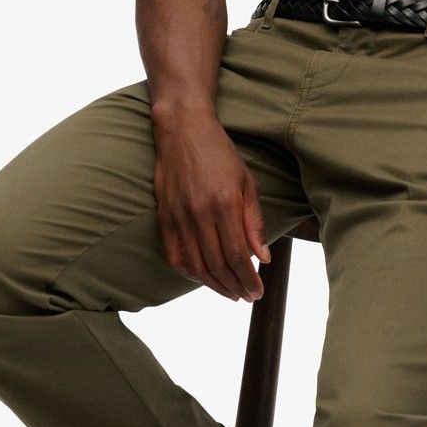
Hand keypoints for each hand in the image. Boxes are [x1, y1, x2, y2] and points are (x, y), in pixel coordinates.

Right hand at [151, 103, 270, 301]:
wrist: (183, 129)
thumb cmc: (220, 153)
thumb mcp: (247, 182)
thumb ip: (254, 222)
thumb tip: (263, 258)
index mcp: (224, 203)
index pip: (238, 255)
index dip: (248, 278)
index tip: (258, 291)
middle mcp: (199, 213)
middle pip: (218, 264)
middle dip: (235, 286)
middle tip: (248, 296)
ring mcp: (178, 216)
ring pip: (196, 265)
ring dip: (214, 285)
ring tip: (230, 293)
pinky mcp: (164, 216)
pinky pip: (174, 255)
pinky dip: (189, 273)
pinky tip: (203, 279)